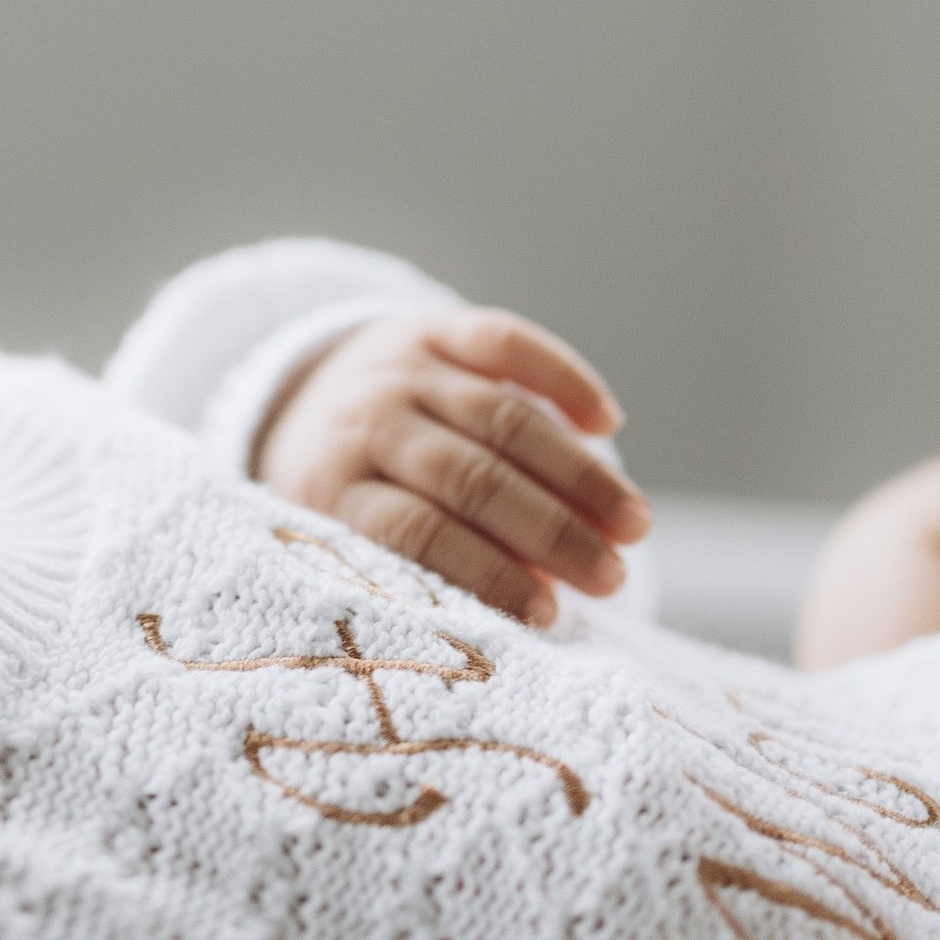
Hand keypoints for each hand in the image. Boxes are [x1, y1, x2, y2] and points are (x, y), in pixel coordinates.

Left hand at [254, 305, 645, 623]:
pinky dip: (562, 379)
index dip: (487, 573)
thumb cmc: (357, 496)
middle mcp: (364, 420)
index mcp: (332, 488)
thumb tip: (545, 599)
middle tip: (612, 575)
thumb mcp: (360, 537)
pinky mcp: (435, 325)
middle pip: (469, 477)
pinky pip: (505, 342)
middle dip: (550, 531)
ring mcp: (401, 367)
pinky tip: (607, 423)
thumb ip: (439, 566)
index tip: (548, 614)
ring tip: (634, 525)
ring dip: (577, 474)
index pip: (416, 533)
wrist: (306, 394)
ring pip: (501, 418)